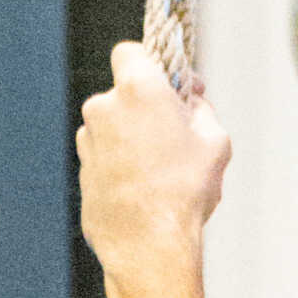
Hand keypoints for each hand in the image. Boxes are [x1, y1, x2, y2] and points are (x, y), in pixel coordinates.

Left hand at [76, 40, 231, 276]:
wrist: (148, 246)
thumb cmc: (185, 190)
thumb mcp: (215, 141)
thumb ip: (201, 108)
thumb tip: (191, 100)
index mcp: (137, 88)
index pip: (130, 51)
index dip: (149, 62)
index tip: (168, 82)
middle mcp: (103, 107)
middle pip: (123, 92)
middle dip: (144, 104)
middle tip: (173, 130)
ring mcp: (88, 140)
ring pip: (112, 125)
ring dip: (131, 135)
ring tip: (161, 168)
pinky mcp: (82, 170)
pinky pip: (104, 155)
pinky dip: (119, 162)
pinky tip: (143, 187)